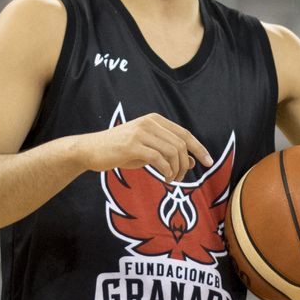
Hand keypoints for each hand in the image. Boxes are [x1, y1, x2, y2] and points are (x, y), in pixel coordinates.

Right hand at [74, 111, 212, 178]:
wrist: (91, 149)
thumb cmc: (119, 150)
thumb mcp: (147, 150)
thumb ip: (168, 153)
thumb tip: (192, 161)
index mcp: (154, 120)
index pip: (184, 134)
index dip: (199, 148)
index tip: (208, 162)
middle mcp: (149, 123)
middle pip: (180, 144)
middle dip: (185, 164)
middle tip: (180, 178)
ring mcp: (141, 133)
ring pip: (172, 152)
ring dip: (176, 170)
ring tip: (171, 179)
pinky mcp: (133, 145)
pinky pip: (159, 159)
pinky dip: (167, 171)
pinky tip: (165, 178)